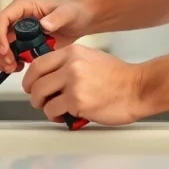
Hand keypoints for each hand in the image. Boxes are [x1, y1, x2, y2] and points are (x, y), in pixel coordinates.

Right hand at [0, 0, 93, 73]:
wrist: (79, 22)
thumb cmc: (73, 13)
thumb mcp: (68, 13)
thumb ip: (57, 18)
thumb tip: (43, 24)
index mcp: (23, 6)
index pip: (1, 19)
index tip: (5, 51)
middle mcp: (16, 17)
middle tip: (9, 65)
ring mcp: (17, 30)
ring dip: (1, 59)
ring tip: (14, 68)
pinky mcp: (20, 42)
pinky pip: (6, 53)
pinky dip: (8, 62)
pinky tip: (18, 68)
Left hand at [22, 44, 147, 125]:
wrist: (138, 88)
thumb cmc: (120, 77)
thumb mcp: (92, 58)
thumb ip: (70, 62)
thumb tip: (52, 74)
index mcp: (73, 52)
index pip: (38, 63)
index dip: (30, 78)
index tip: (31, 85)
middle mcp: (71, 64)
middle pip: (35, 81)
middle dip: (35, 95)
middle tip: (41, 101)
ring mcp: (73, 82)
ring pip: (40, 97)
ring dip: (45, 107)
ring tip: (55, 110)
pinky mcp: (76, 100)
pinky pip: (53, 111)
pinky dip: (56, 117)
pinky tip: (66, 116)